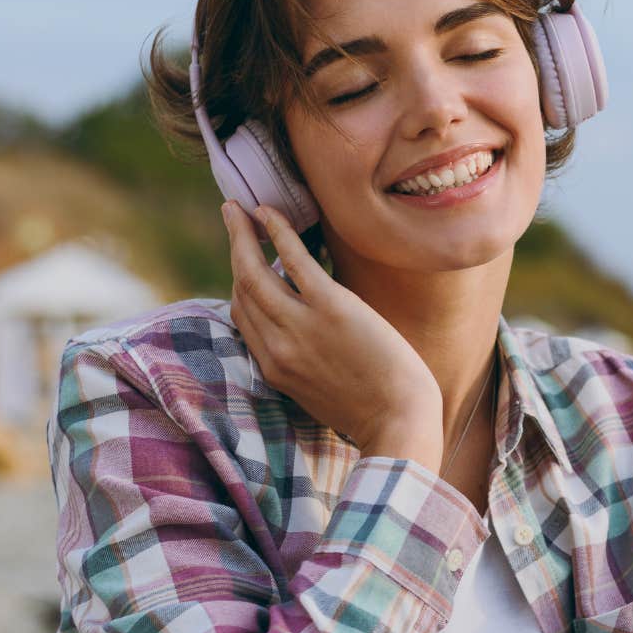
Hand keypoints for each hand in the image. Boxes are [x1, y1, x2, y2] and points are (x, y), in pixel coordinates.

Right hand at [222, 201, 441, 461]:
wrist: (400, 424)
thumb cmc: (376, 413)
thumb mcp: (323, 395)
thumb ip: (306, 366)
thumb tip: (311, 339)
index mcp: (274, 370)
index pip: (242, 318)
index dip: (240, 284)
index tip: (245, 259)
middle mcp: (277, 347)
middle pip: (242, 290)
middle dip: (234, 250)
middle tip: (232, 217)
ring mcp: (300, 327)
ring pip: (253, 272)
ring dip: (242, 234)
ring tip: (239, 208)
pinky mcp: (330, 308)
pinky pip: (294, 260)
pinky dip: (277, 232)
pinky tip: (270, 213)